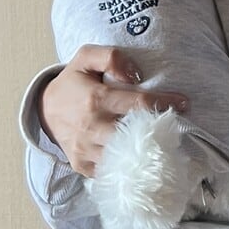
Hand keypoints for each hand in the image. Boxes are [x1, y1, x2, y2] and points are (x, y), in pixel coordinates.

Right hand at [38, 44, 188, 177]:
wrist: (44, 111)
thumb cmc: (72, 83)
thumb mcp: (85, 58)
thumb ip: (111, 57)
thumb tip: (135, 75)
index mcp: (96, 99)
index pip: (139, 103)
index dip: (164, 103)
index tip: (184, 103)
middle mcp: (92, 127)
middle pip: (135, 134)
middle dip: (160, 131)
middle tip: (176, 127)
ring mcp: (87, 150)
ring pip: (125, 157)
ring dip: (147, 153)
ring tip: (165, 145)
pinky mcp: (83, 166)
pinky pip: (112, 171)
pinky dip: (129, 168)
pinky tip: (143, 160)